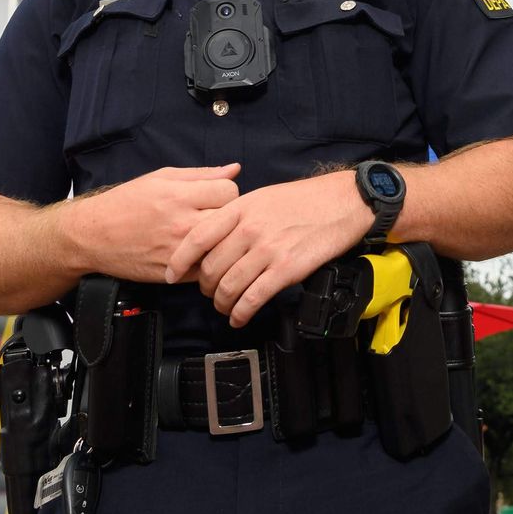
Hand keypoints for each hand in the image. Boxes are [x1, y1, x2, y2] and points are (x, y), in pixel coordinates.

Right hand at [65, 164, 241, 282]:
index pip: (230, 191)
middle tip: (216, 216)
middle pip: (231, 220)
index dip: (227, 192)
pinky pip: (207, 268)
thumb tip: (235, 169)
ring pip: (222, 247)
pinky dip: (207, 261)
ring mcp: (179, 252)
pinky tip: (198, 253)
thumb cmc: (126, 202)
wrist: (92, 236)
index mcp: (179, 196)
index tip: (217, 196)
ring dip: (221, 241)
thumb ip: (201, 174)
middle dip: (229, 217)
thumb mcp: (161, 178)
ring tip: (210, 235)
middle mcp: (181, 224)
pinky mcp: (174, 274)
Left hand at [165, 171, 372, 327]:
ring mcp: (267, 249)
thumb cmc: (304, 200)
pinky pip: (252, 299)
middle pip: (210, 268)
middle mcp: (249, 229)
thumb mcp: (263, 196)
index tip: (170, 274)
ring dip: (222, 304)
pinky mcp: (286, 269)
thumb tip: (215, 238)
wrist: (342, 202)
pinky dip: (241, 313)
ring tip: (225, 307)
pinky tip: (240, 316)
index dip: (178, 260)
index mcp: (240, 208)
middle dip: (205, 287)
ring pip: (228, 287)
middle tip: (210, 292)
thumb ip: (237, 216)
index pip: (197, 238)